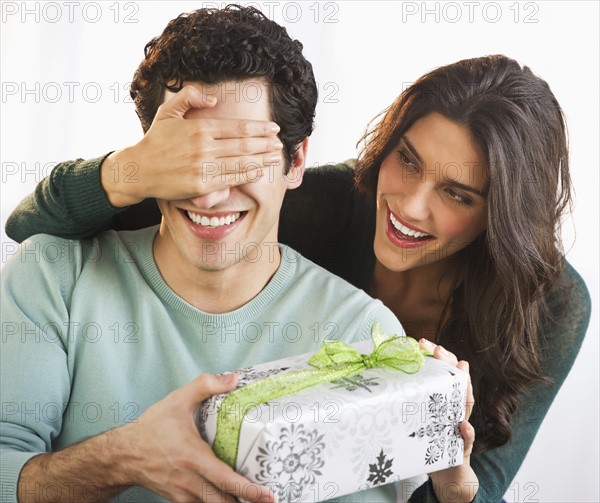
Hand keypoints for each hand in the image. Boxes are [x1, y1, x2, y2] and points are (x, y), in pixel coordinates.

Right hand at [101, 84, 282, 206]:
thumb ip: (190, 97)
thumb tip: (215, 98)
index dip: (259, 128)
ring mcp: (203, 167)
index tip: (274, 128)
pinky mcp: (201, 185)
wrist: (139, 170)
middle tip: (281, 142)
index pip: (238, 127)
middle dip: (266, 143)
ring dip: (262, 159)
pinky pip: (230, 179)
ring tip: (276, 156)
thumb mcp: (168, 111)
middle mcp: (204, 147)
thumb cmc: (156, 140)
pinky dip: (247, 174)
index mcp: (199, 128)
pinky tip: (260, 170)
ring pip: (241, 162)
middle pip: (244, 145)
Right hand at [112, 373, 274, 502]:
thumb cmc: (151, 428)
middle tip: (269, 501)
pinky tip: (231, 498)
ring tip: (255, 501)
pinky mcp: (179, 499)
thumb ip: (205, 385)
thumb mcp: (178, 400)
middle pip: (223, 502)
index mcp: (192, 457)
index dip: (247, 489)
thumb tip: (233, 379)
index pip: (224, 479)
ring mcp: (184, 494)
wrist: (123, 454)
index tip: (266, 494)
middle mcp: (190, 481)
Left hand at [419, 339, 478, 502]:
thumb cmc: (427, 440)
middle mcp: (456, 408)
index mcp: (444, 399)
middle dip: (449, 362)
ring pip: (466, 403)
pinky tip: (463, 426)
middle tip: (437, 349)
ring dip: (464, 386)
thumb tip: (382, 377)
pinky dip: (467, 432)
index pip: (444, 371)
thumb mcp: (417, 416)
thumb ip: (408, 399)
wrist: (445, 473)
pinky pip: (467, 440)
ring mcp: (461, 426)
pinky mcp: (462, 448)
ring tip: (461, 368)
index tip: (423, 341)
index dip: (437, 356)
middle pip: (458, 380)